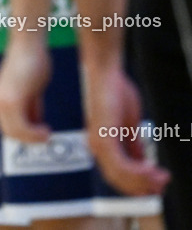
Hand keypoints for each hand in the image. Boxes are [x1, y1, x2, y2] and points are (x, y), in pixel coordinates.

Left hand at [0, 38, 52, 142]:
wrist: (30, 44)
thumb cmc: (32, 62)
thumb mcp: (32, 90)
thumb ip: (31, 107)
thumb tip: (36, 123)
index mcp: (0, 100)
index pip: (8, 127)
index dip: (25, 136)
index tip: (41, 134)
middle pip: (10, 133)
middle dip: (29, 139)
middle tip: (46, 137)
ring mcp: (2, 102)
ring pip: (15, 132)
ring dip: (32, 137)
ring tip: (47, 134)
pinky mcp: (11, 100)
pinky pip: (21, 126)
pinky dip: (34, 133)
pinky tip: (45, 130)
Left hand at [82, 65, 169, 195]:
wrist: (104, 72)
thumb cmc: (113, 91)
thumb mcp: (128, 123)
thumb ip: (133, 142)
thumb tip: (142, 160)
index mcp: (101, 144)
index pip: (116, 173)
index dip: (136, 183)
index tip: (155, 185)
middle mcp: (96, 146)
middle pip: (117, 178)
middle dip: (141, 186)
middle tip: (162, 186)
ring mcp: (98, 142)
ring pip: (120, 174)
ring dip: (143, 180)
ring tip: (162, 178)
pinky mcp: (103, 136)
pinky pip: (120, 163)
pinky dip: (137, 171)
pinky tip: (151, 168)